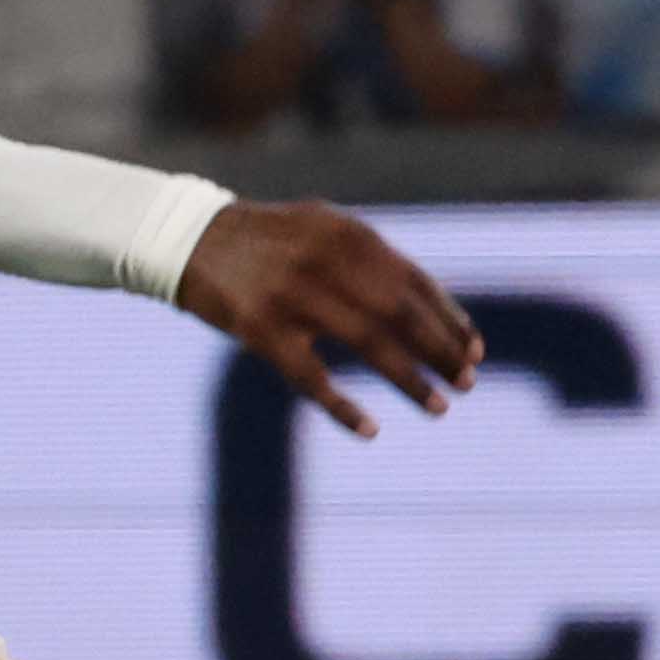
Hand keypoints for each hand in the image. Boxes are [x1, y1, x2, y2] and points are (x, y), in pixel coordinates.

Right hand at [175, 199, 478, 439]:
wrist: (185, 238)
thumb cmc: (264, 241)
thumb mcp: (322, 230)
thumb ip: (369, 260)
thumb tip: (432, 307)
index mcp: (349, 235)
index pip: (416, 284)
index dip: (450, 320)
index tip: (473, 352)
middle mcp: (327, 261)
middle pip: (402, 315)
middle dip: (441, 352)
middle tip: (467, 383)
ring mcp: (294, 295)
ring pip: (369, 344)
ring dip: (410, 380)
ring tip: (439, 407)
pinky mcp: (260, 329)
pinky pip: (310, 377)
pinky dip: (342, 406)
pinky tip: (369, 429)